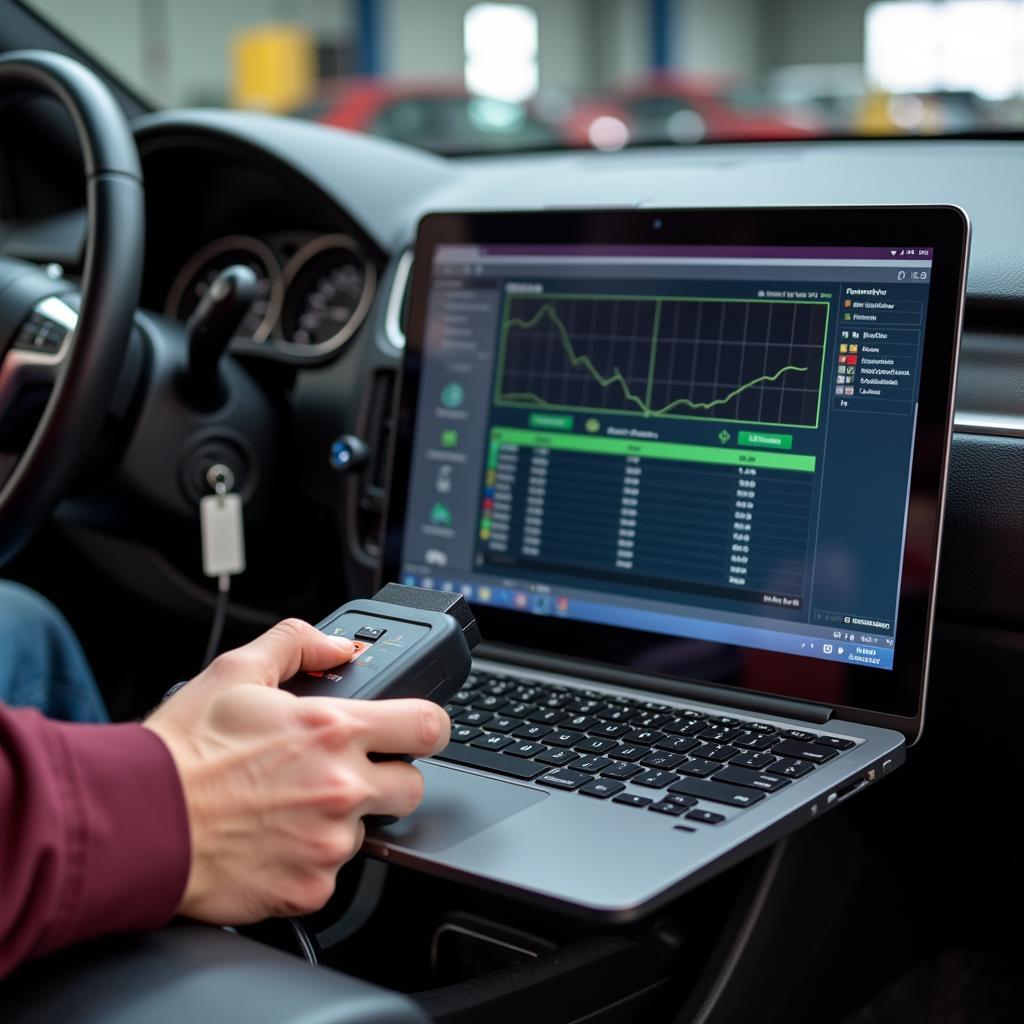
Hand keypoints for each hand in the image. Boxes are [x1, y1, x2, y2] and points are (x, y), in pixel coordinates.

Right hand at [143, 618, 449, 922]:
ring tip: (288, 806)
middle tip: (344, 772)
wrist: (138, 823)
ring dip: (341, 819)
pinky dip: (310, 859)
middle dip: (388, 776)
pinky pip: (332, 872)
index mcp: (333, 731)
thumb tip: (336, 647)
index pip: (429, 726)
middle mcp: (342, 787)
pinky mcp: (311, 889)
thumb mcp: (236, 671)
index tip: (416, 731)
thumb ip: (296, 645)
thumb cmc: (183, 752)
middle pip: (411, 785)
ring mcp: (329, 842)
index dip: (428, 726)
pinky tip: (273, 839)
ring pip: (368, 830)